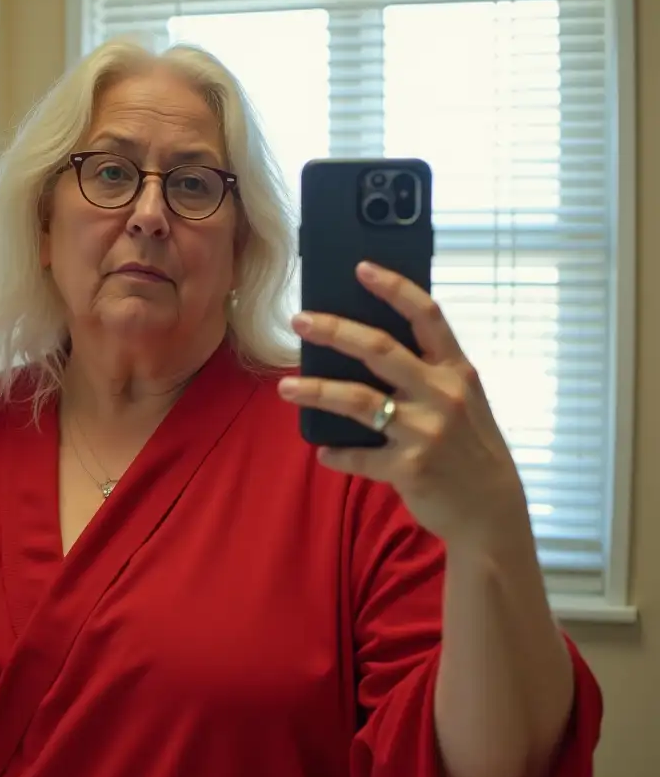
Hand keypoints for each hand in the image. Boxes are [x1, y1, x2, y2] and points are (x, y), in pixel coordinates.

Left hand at [278, 262, 526, 544]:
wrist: (492, 508)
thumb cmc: (469, 445)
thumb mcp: (462, 400)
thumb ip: (426, 373)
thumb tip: (366, 346)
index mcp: (457, 370)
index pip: (426, 315)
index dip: (393, 288)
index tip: (360, 268)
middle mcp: (443, 395)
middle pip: (379, 349)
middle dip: (334, 331)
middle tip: (300, 320)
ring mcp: (427, 432)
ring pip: (358, 400)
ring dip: (316, 391)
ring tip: (285, 388)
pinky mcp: (410, 469)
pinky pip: (359, 455)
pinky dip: (336, 453)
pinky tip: (322, 449)